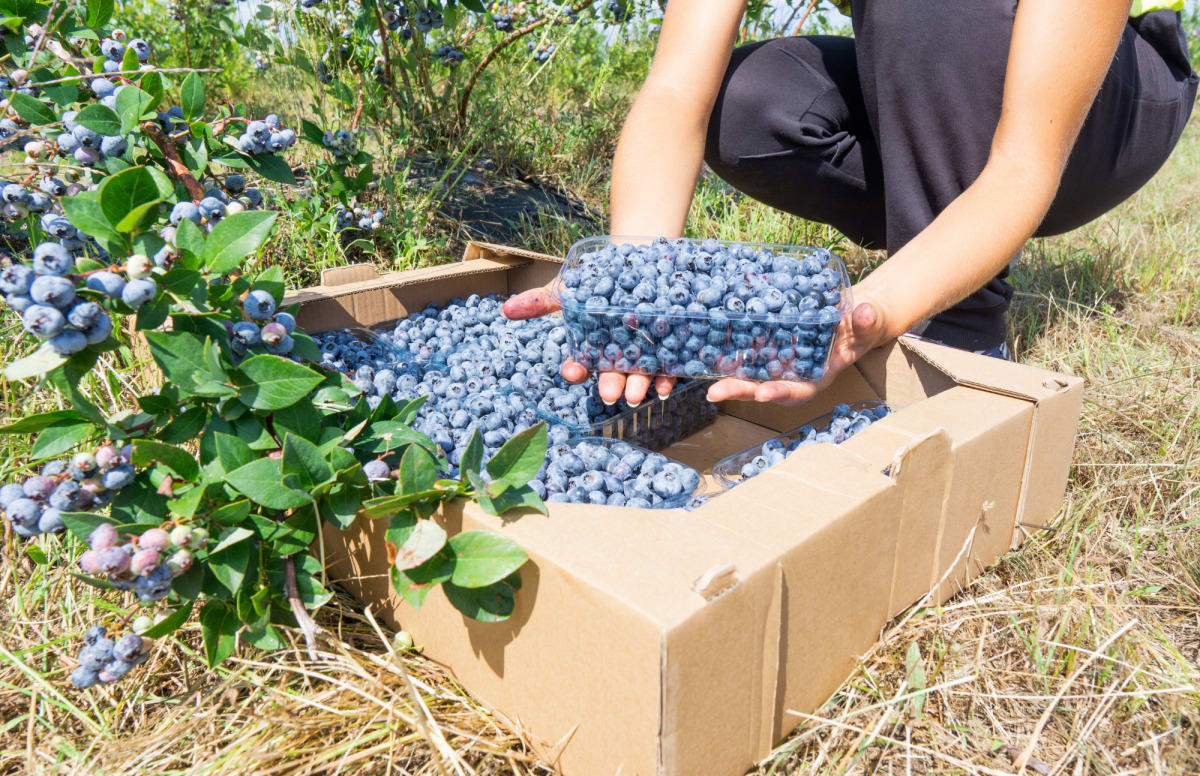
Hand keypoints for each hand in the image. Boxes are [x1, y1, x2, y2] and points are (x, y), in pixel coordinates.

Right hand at [502, 283, 676, 405]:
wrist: (640, 257)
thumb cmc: (601, 277)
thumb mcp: (571, 287)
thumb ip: (542, 301)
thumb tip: (506, 309)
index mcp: (594, 347)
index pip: (582, 364)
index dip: (576, 369)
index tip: (571, 371)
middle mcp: (618, 355)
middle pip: (613, 374)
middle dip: (610, 384)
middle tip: (609, 393)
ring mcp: (645, 354)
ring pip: (640, 375)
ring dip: (638, 386)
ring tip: (635, 394)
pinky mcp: (671, 348)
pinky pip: (671, 367)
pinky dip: (669, 377)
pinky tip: (667, 385)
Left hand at [705, 290, 889, 404]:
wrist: (851, 313)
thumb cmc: (862, 324)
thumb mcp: (869, 322)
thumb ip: (867, 322)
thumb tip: (865, 313)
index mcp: (818, 377)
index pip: (798, 392)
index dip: (780, 394)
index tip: (762, 393)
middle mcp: (793, 374)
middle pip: (764, 388)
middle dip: (740, 391)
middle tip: (715, 392)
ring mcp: (779, 361)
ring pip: (750, 372)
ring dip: (727, 375)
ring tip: (701, 374)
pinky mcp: (768, 344)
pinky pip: (747, 349)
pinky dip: (728, 349)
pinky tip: (706, 344)